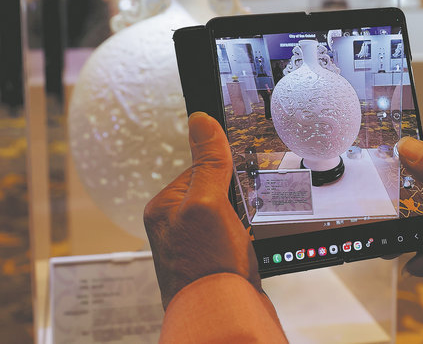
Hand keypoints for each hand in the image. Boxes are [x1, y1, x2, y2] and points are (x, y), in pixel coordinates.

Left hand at [144, 112, 260, 309]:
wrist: (222, 315)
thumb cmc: (207, 265)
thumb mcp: (208, 203)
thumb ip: (208, 163)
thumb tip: (201, 120)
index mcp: (165, 206)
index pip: (199, 168)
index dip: (224, 172)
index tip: (238, 182)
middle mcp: (175, 223)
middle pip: (216, 188)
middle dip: (235, 197)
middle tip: (242, 213)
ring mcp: (194, 242)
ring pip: (228, 210)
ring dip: (243, 217)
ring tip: (242, 235)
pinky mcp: (212, 256)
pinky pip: (234, 231)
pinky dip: (245, 234)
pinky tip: (246, 246)